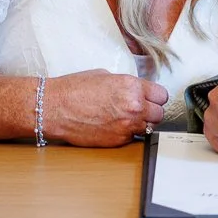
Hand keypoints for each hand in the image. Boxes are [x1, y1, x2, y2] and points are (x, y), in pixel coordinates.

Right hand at [43, 70, 168, 147]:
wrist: (55, 108)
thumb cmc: (74, 89)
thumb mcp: (105, 76)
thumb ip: (126, 85)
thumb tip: (136, 91)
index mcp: (132, 87)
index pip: (162, 95)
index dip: (156, 96)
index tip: (151, 97)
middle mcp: (133, 107)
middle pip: (159, 113)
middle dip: (151, 111)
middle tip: (139, 108)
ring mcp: (126, 126)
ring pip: (149, 127)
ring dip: (141, 123)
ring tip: (125, 117)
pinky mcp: (117, 141)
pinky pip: (132, 137)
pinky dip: (127, 133)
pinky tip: (113, 125)